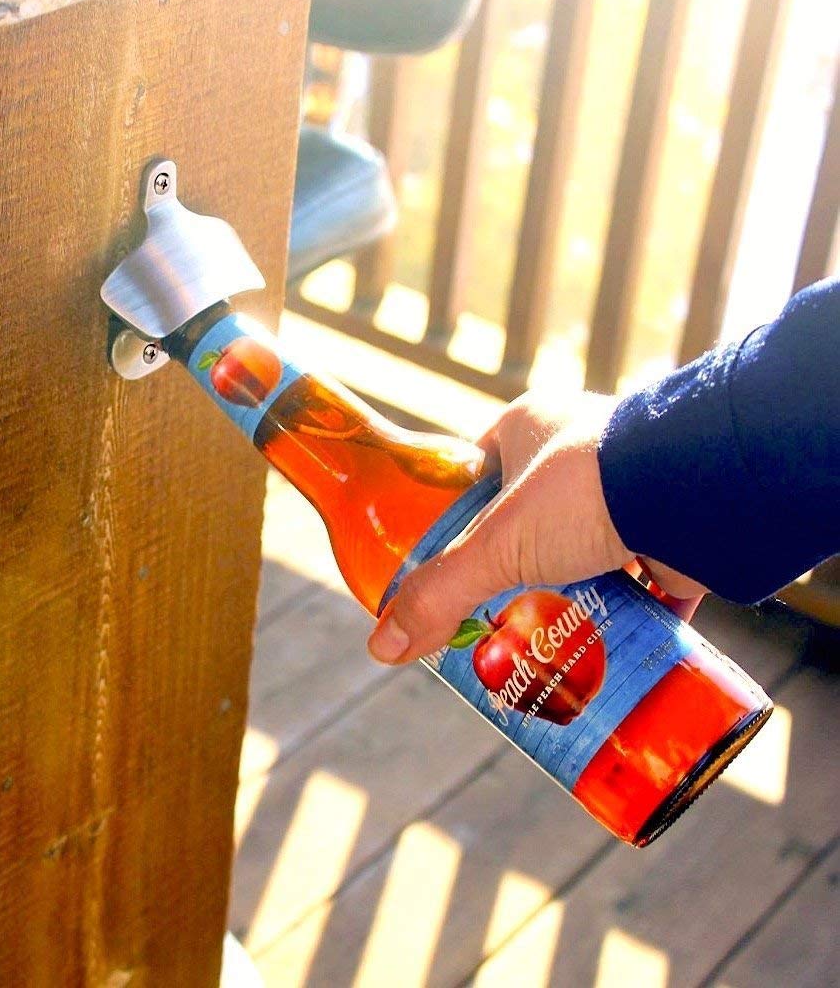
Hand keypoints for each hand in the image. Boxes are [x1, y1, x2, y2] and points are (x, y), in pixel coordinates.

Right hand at [367, 390, 704, 664]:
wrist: (695, 490)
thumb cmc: (585, 491)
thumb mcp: (497, 544)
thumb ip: (439, 593)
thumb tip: (382, 645)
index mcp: (529, 428)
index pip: (476, 478)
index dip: (458, 525)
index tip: (449, 570)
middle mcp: (580, 452)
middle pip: (530, 525)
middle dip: (516, 573)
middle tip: (494, 620)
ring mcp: (630, 488)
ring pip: (586, 553)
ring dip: (571, 595)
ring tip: (546, 643)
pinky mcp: (672, 527)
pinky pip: (641, 578)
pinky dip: (627, 613)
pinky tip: (608, 649)